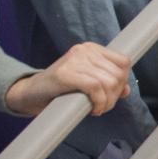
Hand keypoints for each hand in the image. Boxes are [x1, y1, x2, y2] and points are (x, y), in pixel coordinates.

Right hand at [6, 43, 130, 117]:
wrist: (30, 94)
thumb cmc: (60, 89)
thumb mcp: (86, 83)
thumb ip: (106, 83)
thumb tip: (126, 90)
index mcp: (91, 49)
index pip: (123, 62)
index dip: (123, 81)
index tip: (113, 95)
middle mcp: (84, 50)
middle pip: (118, 74)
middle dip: (114, 95)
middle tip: (103, 106)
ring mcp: (74, 60)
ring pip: (109, 82)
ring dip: (107, 102)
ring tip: (97, 108)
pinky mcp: (65, 73)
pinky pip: (95, 88)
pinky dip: (99, 102)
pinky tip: (93, 110)